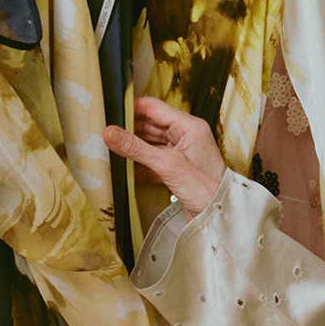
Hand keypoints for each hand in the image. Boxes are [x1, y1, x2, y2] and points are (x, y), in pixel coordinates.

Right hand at [105, 98, 225, 220]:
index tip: (109, 114)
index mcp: (189, 126)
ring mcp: (180, 153)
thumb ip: (136, 148)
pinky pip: (152, 159)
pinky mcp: (176, 170)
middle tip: (105, 134)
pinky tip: (124, 165)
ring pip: (149, 142)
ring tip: (110, 148)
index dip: (131, 109)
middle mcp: (186, 136)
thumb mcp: (167, 165)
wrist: (219, 217)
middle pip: (149, 124)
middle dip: (128, 129)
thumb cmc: (206, 189)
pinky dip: (139, 162)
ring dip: (132, 146)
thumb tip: (109, 132)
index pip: (154, 108)